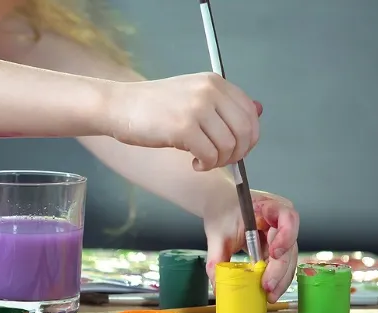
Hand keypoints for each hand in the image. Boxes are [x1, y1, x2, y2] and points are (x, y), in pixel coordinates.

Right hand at [107, 72, 262, 170]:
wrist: (119, 106)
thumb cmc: (152, 105)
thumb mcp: (192, 95)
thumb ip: (223, 103)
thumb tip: (258, 111)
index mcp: (215, 82)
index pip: (250, 112)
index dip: (249, 137)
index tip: (235, 149)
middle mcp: (210, 92)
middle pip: (245, 131)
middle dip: (238, 153)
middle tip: (220, 160)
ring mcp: (197, 109)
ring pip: (229, 146)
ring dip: (219, 161)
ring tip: (203, 160)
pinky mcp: (183, 128)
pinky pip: (210, 155)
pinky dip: (206, 165)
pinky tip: (194, 163)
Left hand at [203, 190, 299, 302]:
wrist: (220, 206)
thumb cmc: (221, 212)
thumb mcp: (216, 234)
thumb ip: (216, 259)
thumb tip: (217, 285)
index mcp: (267, 206)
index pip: (287, 217)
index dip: (286, 235)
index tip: (273, 253)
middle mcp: (279, 220)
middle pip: (290, 244)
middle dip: (280, 269)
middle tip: (267, 287)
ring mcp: (281, 234)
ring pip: (288, 258)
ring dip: (281, 278)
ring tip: (270, 294)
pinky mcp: (277, 246)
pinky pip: (281, 263)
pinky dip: (276, 277)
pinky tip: (270, 290)